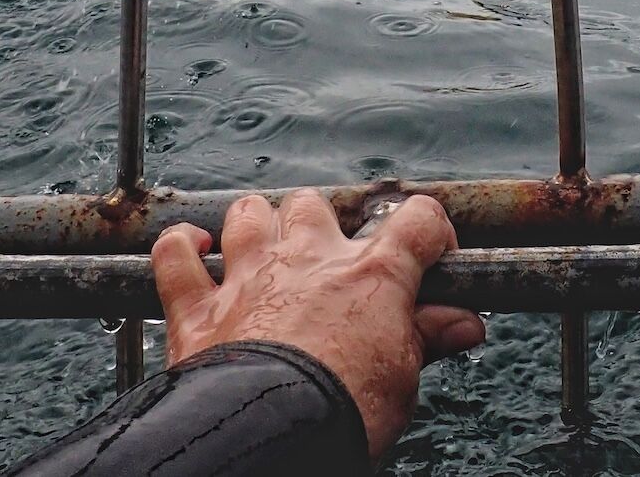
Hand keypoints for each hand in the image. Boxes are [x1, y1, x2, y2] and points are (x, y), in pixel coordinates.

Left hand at [150, 189, 485, 460]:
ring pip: (249, 213)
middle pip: (314, 205)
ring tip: (265, 245)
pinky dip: (180, 245)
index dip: (429, 232)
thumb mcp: (404, 378)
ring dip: (257, 223)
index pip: (415, 221)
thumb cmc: (346, 409)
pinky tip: (194, 247)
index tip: (430, 255)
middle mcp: (307, 258)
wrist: (272, 433)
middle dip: (321, 225)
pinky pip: (174, 253)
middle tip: (329, 261)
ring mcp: (247, 277)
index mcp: (369, 274)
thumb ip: (429, 337)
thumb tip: (466, 323)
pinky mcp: (198, 308)